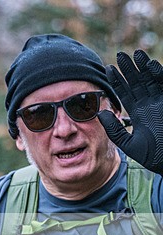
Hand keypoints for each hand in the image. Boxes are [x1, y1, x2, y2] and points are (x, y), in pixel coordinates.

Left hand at [99, 49, 162, 173]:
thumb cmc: (154, 156)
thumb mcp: (129, 143)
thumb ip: (114, 129)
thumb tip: (100, 113)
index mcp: (140, 114)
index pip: (126, 94)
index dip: (118, 82)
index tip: (107, 70)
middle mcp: (151, 105)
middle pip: (138, 83)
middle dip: (129, 69)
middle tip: (119, 55)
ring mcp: (162, 102)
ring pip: (152, 80)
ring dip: (143, 67)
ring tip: (134, 54)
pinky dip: (158, 74)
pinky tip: (149, 65)